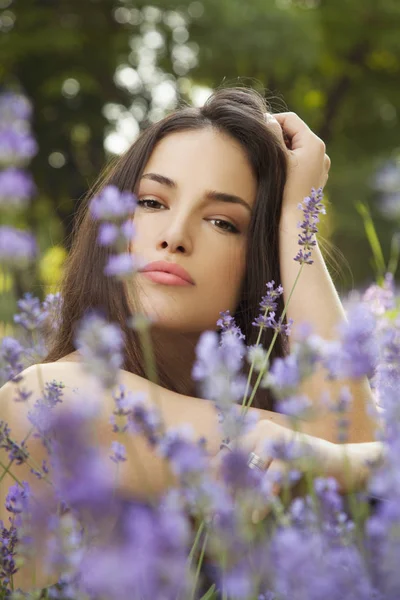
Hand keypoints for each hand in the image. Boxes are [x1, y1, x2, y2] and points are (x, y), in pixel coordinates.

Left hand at [211, 418, 336, 521]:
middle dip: (225, 488)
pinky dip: (263, 499)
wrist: (337, 465)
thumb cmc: (301, 470)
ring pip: (252, 471)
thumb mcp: (271, 470)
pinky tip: (255, 516)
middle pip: (235, 461)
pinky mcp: (293, 449)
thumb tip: (218, 495)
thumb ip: (250, 476)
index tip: (204, 498)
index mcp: (255, 430)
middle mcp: (263, 428)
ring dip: (241, 497)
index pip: (227, 452)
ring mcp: (278, 436)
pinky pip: (272, 478)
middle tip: (214, 513)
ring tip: (233, 517)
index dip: (215, 475)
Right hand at [265, 112, 330, 214]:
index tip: (257, 129)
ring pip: (299, 147)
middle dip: (278, 136)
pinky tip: (280, 172)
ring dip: (284, 149)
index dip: (272, 120)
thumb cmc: (284, 188)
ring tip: (269, 159)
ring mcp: (321, 166)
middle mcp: (322, 152)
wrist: (295, 220)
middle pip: (296, 133)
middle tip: (261, 144)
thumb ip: (272, 134)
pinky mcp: (317, 177)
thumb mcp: (277, 158)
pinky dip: (291, 161)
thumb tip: (268, 118)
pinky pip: (303, 161)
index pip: (290, 119)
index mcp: (314, 143)